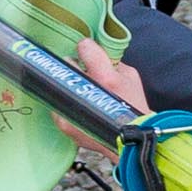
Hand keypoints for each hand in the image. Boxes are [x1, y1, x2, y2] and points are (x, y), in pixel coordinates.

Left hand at [54, 38, 148, 158]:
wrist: (131, 143)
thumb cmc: (134, 108)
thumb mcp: (131, 77)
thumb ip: (113, 62)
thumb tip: (97, 52)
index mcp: (105, 78)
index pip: (84, 47)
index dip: (87, 49)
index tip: (88, 52)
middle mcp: (86, 92)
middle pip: (67, 63)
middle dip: (75, 65)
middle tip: (84, 72)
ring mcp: (72, 109)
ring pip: (59, 82)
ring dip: (69, 83)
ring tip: (82, 90)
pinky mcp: (64, 123)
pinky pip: (57, 102)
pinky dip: (65, 100)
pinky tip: (78, 104)